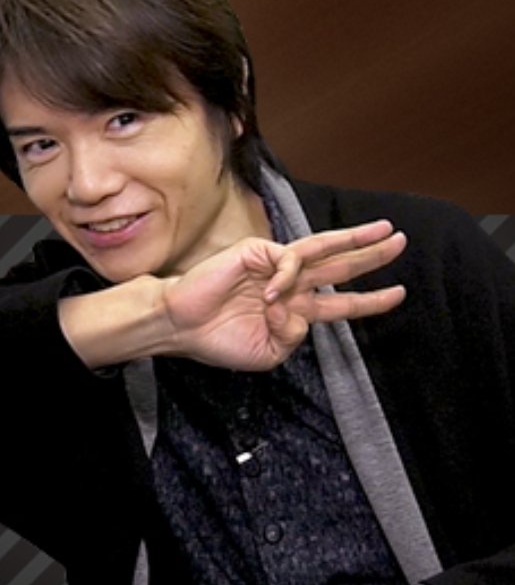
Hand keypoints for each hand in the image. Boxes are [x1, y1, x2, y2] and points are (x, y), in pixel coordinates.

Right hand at [161, 220, 405, 370]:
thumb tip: (299, 311)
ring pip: (321, 249)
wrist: (184, 326)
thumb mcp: (268, 353)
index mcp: (295, 310)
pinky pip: (286, 261)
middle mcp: (290, 284)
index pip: (340, 302)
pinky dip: (284, 279)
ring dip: (353, 239)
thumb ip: (293, 336)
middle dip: (371, 255)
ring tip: (381, 231)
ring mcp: (274, 266)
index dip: (370, 299)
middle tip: (399, 240)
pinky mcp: (257, 252)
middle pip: (339, 266)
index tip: (398, 293)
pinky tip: (269, 296)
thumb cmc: (220, 340)